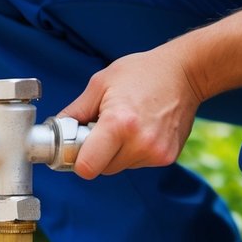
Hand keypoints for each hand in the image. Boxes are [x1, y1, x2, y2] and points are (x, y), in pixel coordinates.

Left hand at [61, 46, 203, 177]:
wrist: (186, 72)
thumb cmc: (142, 73)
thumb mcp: (100, 84)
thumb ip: (75, 111)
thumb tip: (55, 129)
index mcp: (119, 124)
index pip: (87, 167)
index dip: (77, 159)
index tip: (77, 146)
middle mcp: (140, 143)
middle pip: (102, 169)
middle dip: (96, 153)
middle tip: (102, 129)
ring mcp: (157, 153)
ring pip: (120, 167)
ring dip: (115, 153)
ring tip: (125, 125)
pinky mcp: (168, 157)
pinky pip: (138, 163)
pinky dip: (133, 151)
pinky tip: (141, 129)